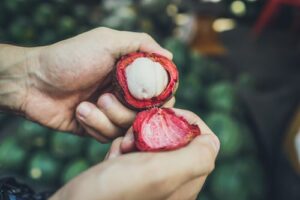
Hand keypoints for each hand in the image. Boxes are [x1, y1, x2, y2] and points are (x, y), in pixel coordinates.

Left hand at [18, 27, 172, 141]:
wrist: (33, 82)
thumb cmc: (69, 58)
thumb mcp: (106, 41)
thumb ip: (140, 43)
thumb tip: (169, 55)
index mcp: (131, 74)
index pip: (161, 90)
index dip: (162, 97)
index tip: (155, 101)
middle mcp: (125, 94)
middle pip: (146, 114)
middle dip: (125, 111)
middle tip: (104, 98)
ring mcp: (112, 112)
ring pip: (127, 128)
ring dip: (105, 118)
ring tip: (84, 105)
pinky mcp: (98, 128)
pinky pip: (108, 137)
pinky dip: (94, 125)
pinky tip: (79, 112)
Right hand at [49, 109, 219, 199]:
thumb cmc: (112, 193)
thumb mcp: (158, 173)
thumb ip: (195, 159)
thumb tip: (213, 142)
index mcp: (186, 182)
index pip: (203, 141)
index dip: (188, 122)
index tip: (166, 114)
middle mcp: (172, 182)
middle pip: (177, 139)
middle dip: (156, 128)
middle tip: (135, 134)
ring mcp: (151, 179)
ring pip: (154, 141)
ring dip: (137, 136)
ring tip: (122, 148)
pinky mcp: (132, 177)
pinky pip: (135, 151)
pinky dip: (123, 148)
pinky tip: (113, 159)